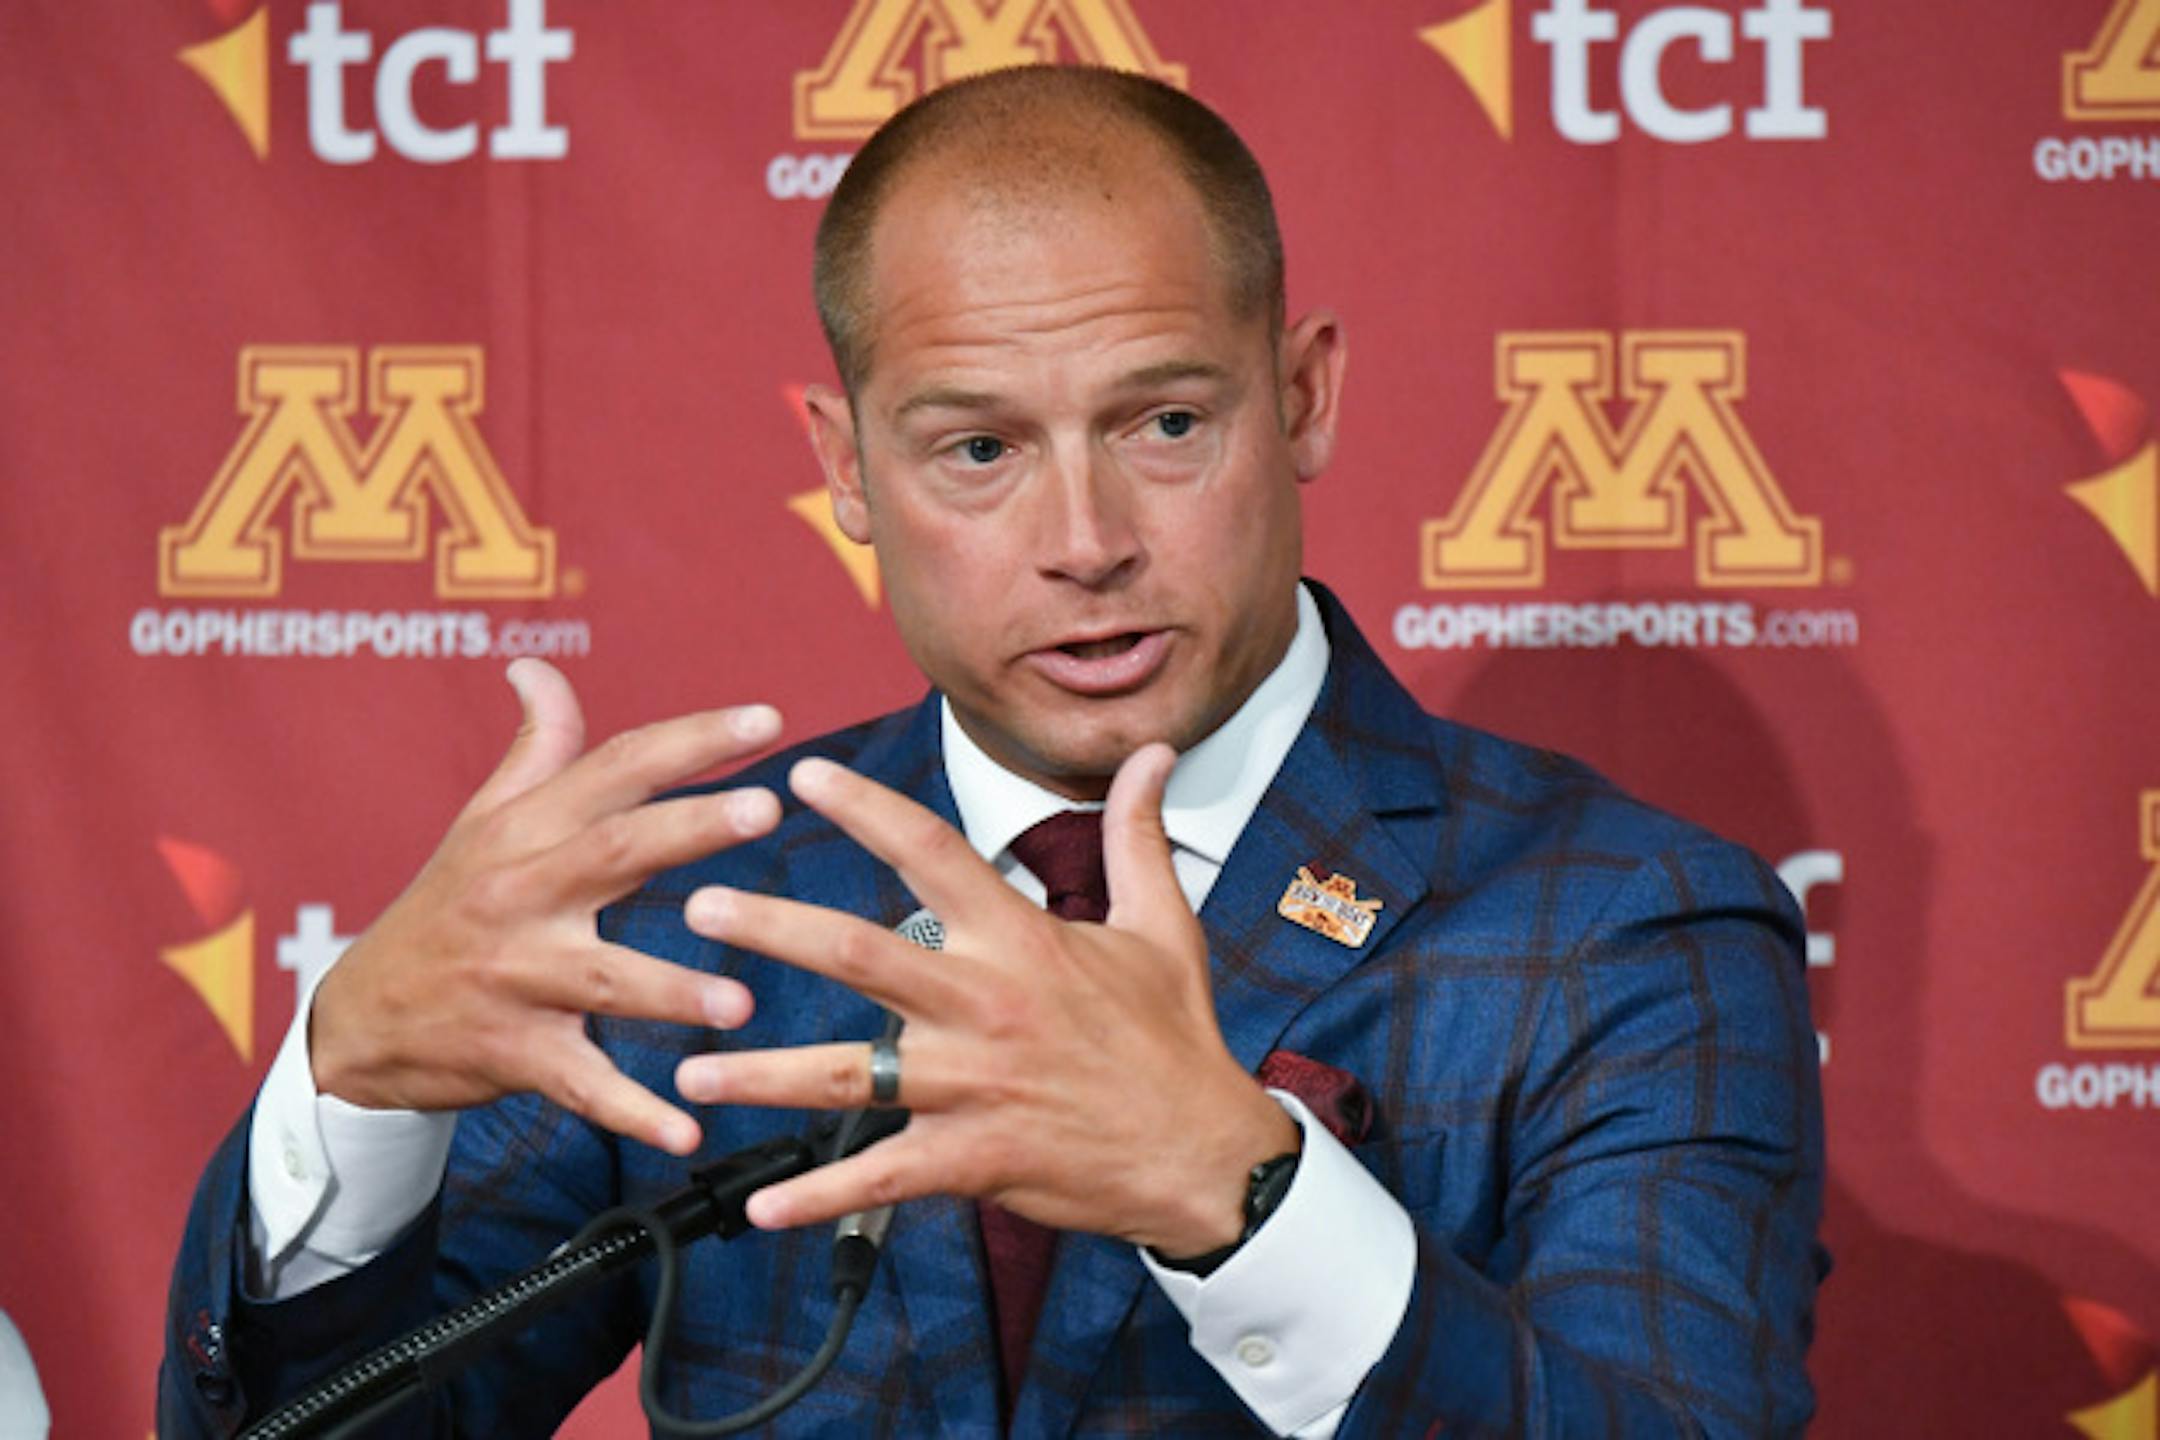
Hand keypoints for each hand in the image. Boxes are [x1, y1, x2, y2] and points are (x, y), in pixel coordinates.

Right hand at [308, 659, 783, 1155]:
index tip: (770, 719)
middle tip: (765, 812)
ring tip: (742, 1002)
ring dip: (673, 990)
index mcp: (525, 830)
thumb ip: (533, 751)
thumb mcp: (480, 825)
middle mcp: (520, 893)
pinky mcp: (513, 1052)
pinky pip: (580, 1084)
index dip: (690, 740)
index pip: (614, 768)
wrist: (359, 1024)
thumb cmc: (446, 909)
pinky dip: (632, 1110)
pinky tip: (687, 1129)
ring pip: (604, 979)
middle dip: (689, 829)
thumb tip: (537, 668)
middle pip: (613, 851)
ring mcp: (515, 976)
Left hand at [671, 743, 1298, 1254]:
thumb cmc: (1175, 1037)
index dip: (865, 808)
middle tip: (696, 908)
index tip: (803, 775)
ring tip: (692, 1076)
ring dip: (763, 1075)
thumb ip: (1136, 834)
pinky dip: (816, 1195)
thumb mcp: (1163, 924)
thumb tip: (1152, 752)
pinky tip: (759, 1205)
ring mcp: (973, 1086)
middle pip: (859, 955)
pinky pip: (879, 1178)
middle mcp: (985, 1004)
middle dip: (771, 929)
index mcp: (1022, 938)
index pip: (930, 852)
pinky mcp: (972, 1159)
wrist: (1203, 1154)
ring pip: (848, 1076)